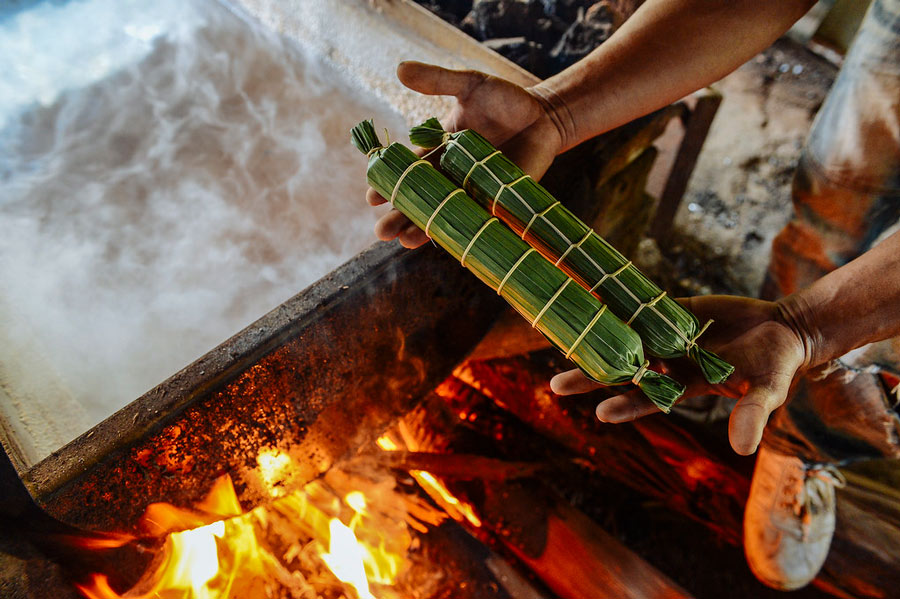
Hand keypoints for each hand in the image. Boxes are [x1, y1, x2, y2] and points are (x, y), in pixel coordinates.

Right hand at [368, 61, 563, 247]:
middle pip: (420, 201)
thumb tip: (399, 69)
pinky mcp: (498, 204)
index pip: (408, 172)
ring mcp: (473, 194)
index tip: (371, 196)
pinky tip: (449, 247)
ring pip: (443, 217)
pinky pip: (478, 224)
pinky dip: (464, 235)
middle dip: (399, 217)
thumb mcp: (469, 85)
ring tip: (404, 242)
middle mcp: (451, 178)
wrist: (545, 116)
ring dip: (424, 230)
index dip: (389, 184)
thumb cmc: (504, 100)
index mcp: (438, 153)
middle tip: (381, 232)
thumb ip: (437, 80)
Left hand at [550, 295, 811, 454]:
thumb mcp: (767, 391)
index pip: (650, 399)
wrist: (783, 330)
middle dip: (592, 377)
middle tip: (556, 386)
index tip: (600, 413)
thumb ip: (751, 414)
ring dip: (598, 338)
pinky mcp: (675, 311)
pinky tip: (592, 299)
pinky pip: (643, 306)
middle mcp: (671, 363)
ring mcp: (670, 335)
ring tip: (562, 340)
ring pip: (627, 337)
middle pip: (625, 371)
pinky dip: (620, 303)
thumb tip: (742, 448)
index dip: (627, 405)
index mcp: (687, 386)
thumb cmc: (775, 366)